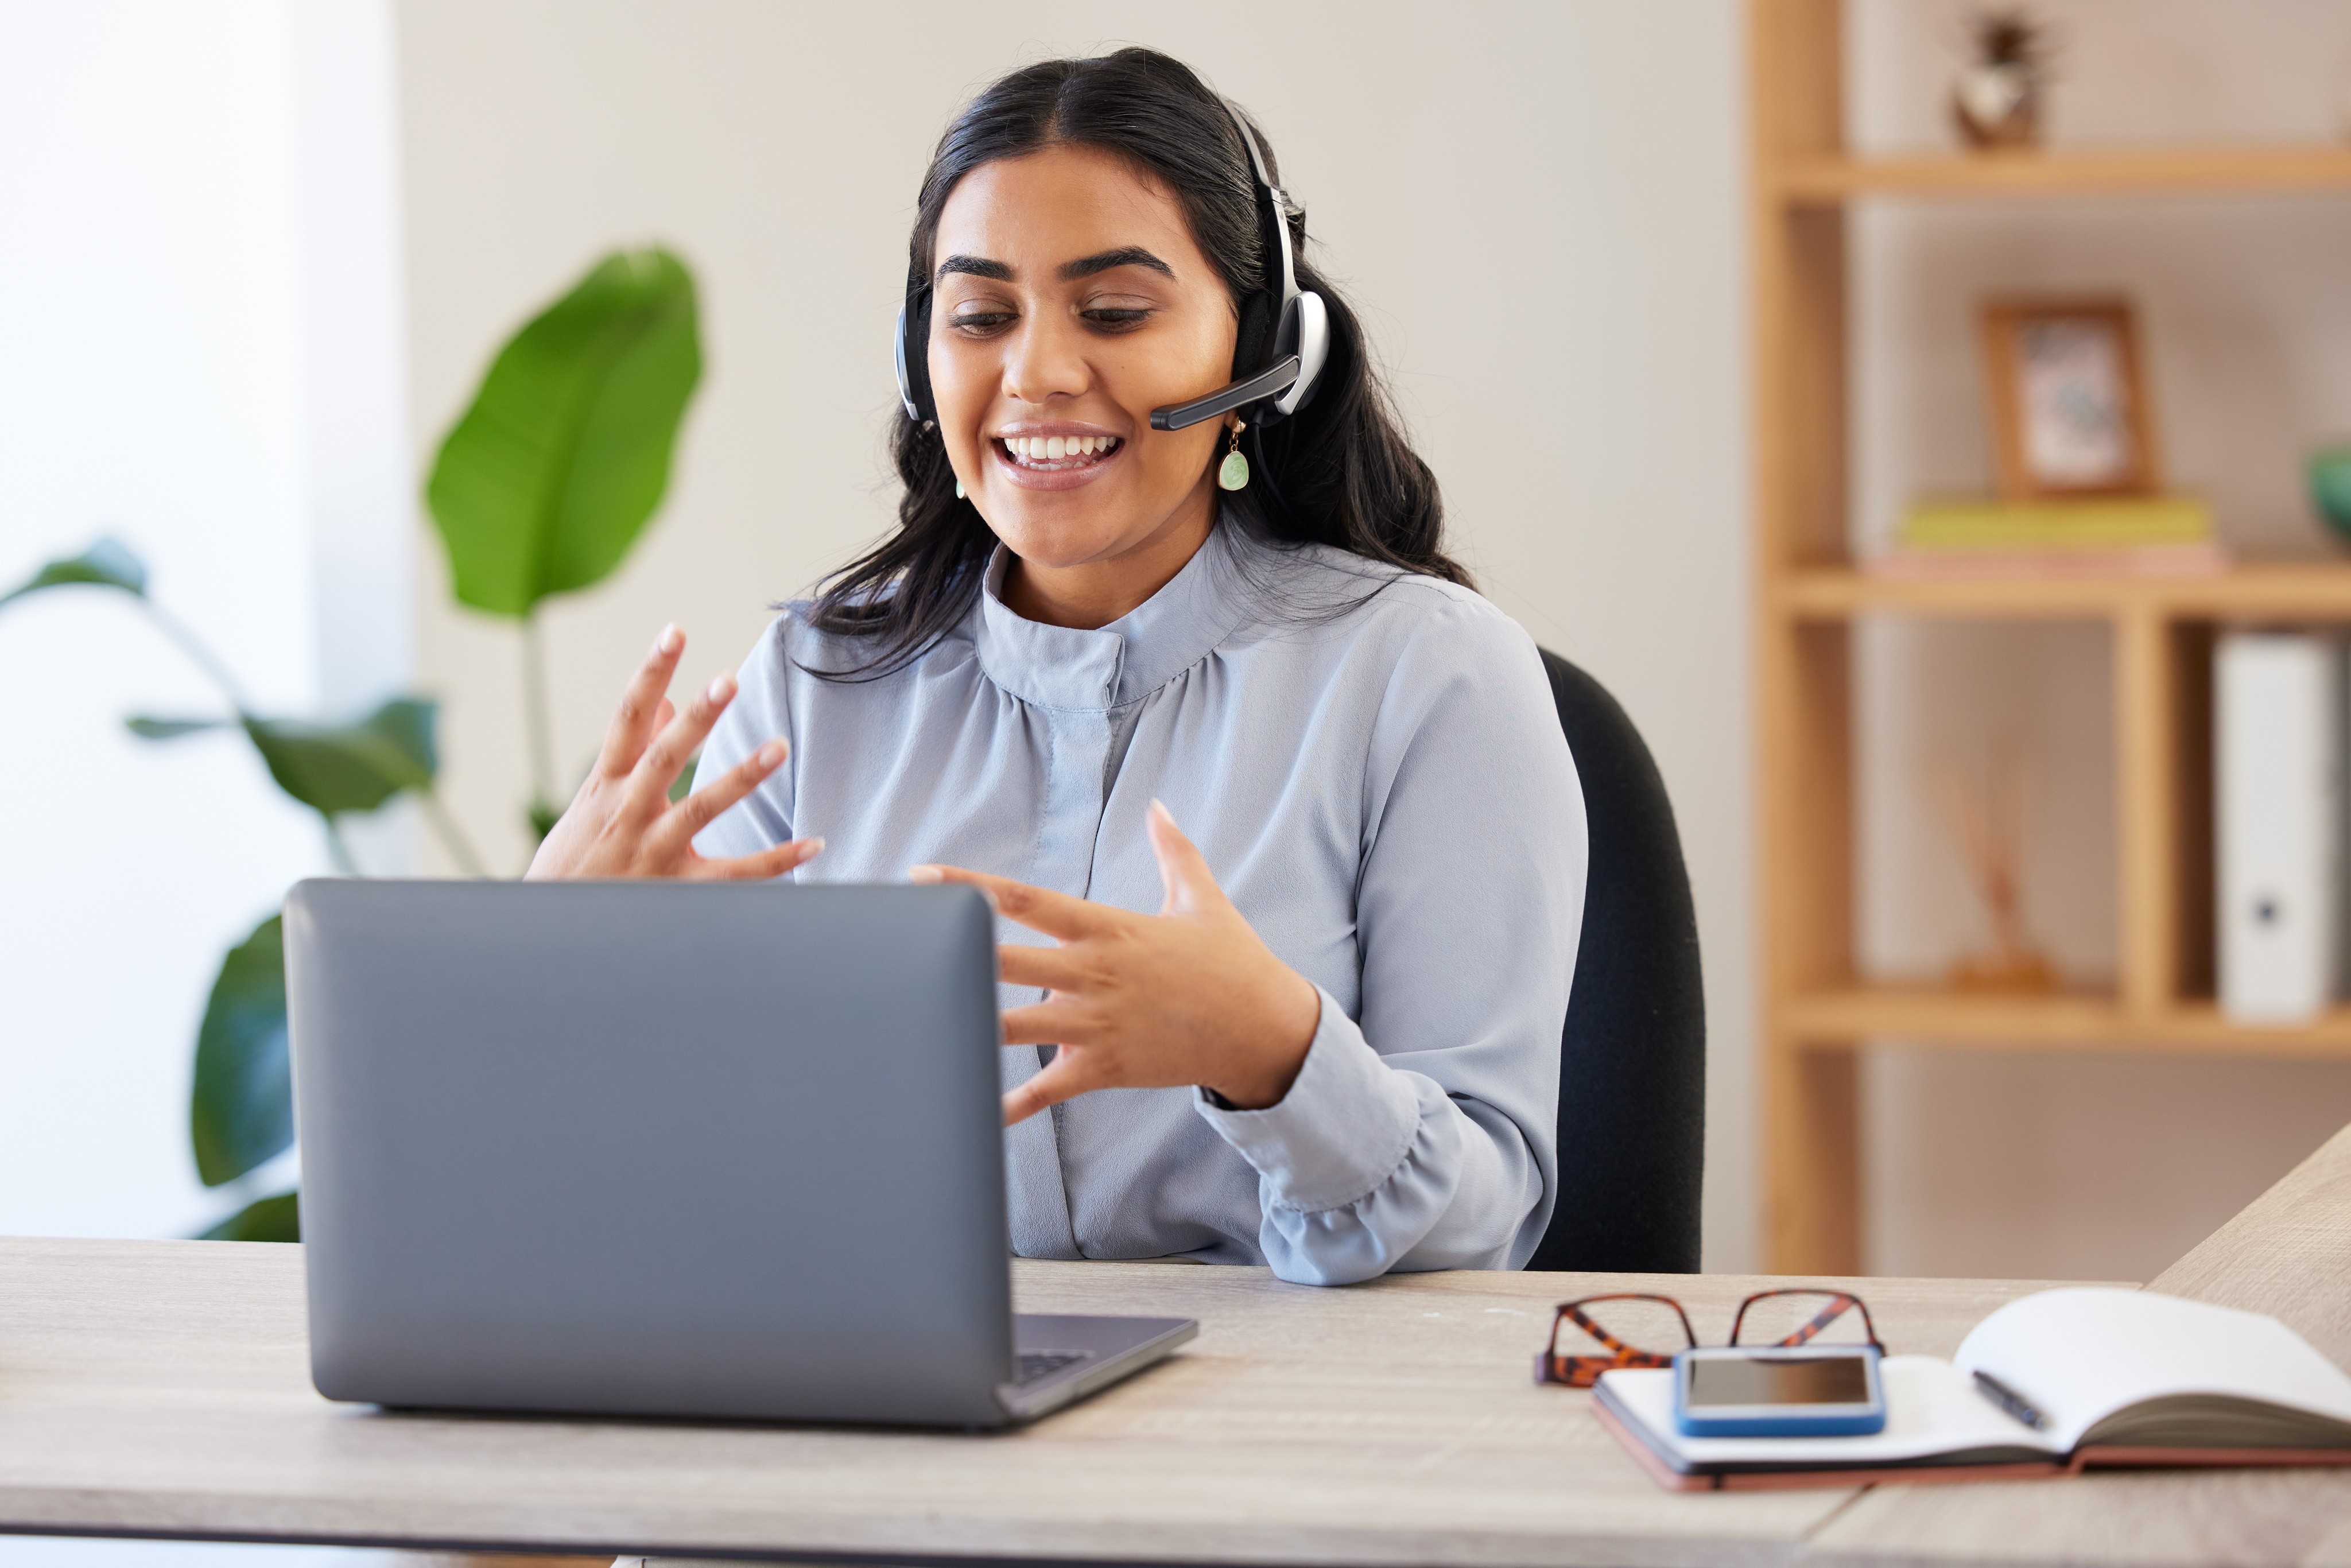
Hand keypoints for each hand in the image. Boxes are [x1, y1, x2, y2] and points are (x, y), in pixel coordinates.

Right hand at [525, 624, 821, 881]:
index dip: (650, 673)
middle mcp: (629, 812)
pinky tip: (814, 844)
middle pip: (664, 756)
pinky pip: (734, 873)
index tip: (674, 632)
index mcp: (607, 785)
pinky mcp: (677, 889)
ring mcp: (653, 852)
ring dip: (740, 777)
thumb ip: (632, 753)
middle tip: (727, 681)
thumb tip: (668, 703)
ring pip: (700, 809)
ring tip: (778, 747)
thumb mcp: (593, 802)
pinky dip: (776, 860)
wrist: (550, 936)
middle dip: (695, 719)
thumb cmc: (574, 863)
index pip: (628, 718)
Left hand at [912, 800, 1320, 1123]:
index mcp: (1108, 929)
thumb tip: (1159, 806)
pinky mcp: (1104, 1066)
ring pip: (1014, 1025)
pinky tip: (970, 1114)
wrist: (1263, 1027)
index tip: (925, 877)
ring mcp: (1097, 1023)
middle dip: (950, 952)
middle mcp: (1094, 974)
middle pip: (1006, 960)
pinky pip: (1047, 1088)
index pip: (1026, 901)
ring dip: (964, 1023)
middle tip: (893, 946)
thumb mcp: (1202, 899)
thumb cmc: (1231, 960)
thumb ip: (1174, 851)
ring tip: (911, 1024)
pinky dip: (1010, 1104)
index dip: (971, 887)